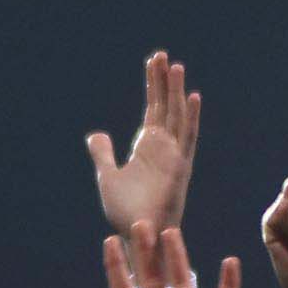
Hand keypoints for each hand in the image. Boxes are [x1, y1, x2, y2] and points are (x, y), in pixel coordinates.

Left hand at [89, 50, 201, 243]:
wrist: (136, 233)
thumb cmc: (124, 211)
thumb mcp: (107, 176)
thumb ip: (103, 153)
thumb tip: (96, 134)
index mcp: (147, 147)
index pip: (153, 107)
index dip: (154, 84)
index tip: (154, 61)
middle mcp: (164, 147)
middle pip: (166, 105)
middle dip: (164, 80)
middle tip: (163, 55)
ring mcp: (173, 155)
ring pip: (176, 115)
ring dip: (176, 92)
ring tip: (175, 66)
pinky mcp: (180, 166)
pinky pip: (186, 137)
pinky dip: (190, 117)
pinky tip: (192, 96)